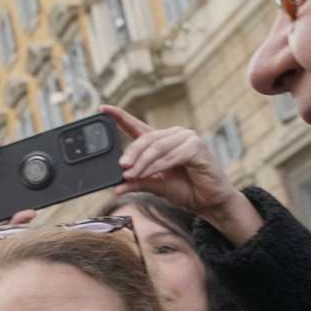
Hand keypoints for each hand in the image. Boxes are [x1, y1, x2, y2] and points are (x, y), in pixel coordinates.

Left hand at [103, 105, 261, 244]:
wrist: (208, 201)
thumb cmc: (185, 190)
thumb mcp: (155, 186)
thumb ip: (137, 183)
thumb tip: (116, 187)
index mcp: (161, 141)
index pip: (137, 126)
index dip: (120, 116)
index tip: (102, 108)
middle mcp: (174, 135)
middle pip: (146, 139)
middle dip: (131, 154)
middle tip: (120, 168)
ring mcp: (187, 138)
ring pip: (156, 148)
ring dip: (142, 163)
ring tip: (130, 175)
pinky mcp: (197, 147)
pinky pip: (171, 155)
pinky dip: (158, 166)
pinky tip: (149, 173)